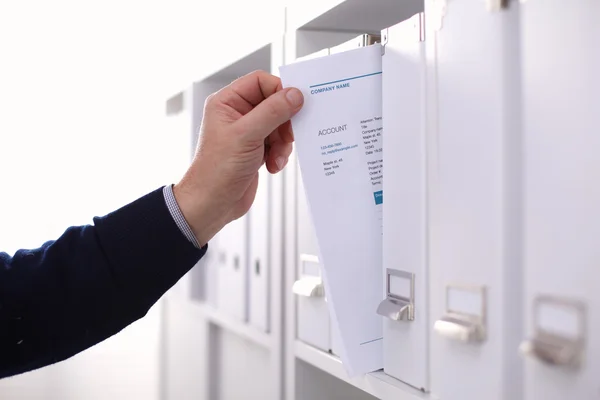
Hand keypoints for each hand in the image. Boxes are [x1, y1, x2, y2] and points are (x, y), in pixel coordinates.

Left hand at [173, 70, 303, 245]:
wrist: (211, 204)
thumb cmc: (217, 170)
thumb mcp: (247, 135)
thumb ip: (273, 112)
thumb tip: (294, 94)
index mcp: (227, 102)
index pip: (260, 82)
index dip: (279, 91)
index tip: (295, 104)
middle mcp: (236, 114)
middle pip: (274, 104)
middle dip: (284, 122)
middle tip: (288, 136)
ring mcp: (247, 133)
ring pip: (279, 125)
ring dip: (283, 142)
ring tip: (276, 156)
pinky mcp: (255, 150)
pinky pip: (278, 143)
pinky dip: (280, 154)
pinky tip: (273, 166)